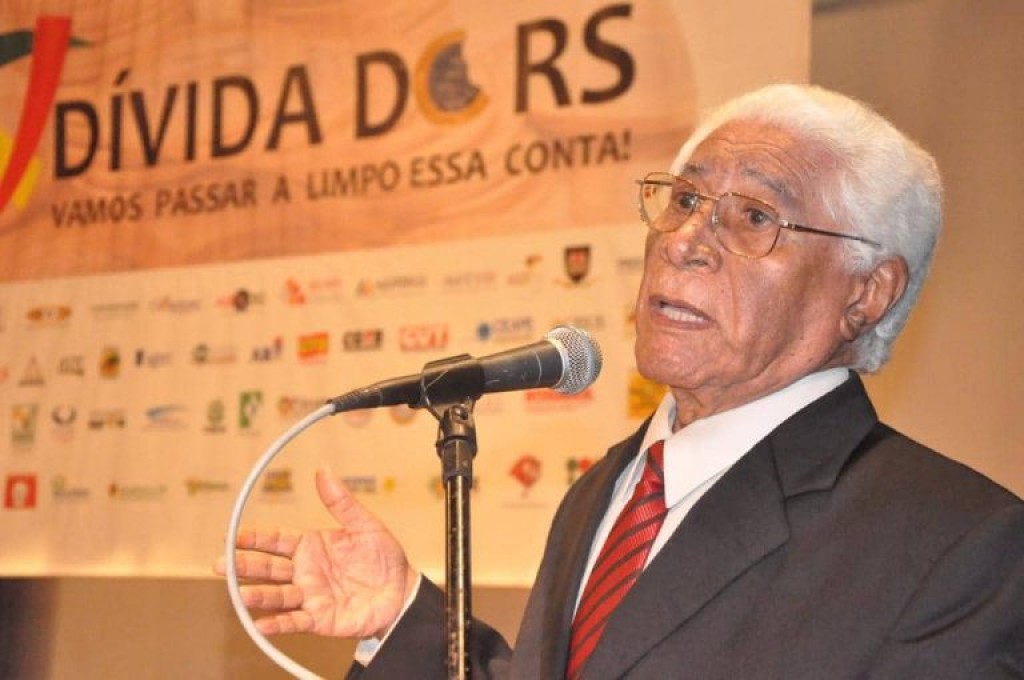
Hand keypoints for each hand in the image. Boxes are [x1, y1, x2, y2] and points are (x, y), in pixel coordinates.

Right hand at [214, 469, 417, 638]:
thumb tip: (323, 471)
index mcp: (311, 546)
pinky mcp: (319, 619)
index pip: (276, 540)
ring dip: (257, 595)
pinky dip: (277, 624)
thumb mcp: (365, 526)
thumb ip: (342, 503)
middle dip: (244, 566)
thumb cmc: (383, 557)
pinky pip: (295, 622)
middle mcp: (304, 571)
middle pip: (269, 568)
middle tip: (219, 564)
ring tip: (238, 594)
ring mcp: (310, 596)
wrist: (401, 592)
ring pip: (277, 595)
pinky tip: (261, 624)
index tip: (233, 534)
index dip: (255, 538)